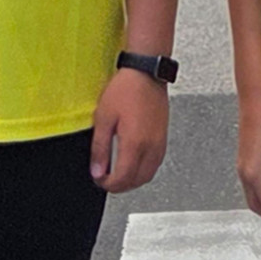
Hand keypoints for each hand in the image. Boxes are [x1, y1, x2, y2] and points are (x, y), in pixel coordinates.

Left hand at [91, 67, 168, 192]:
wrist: (147, 74)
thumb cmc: (126, 90)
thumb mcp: (104, 118)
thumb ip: (100, 148)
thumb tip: (97, 170)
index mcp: (134, 144)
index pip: (122, 179)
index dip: (108, 184)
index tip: (99, 179)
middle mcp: (151, 147)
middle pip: (137, 181)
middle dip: (120, 186)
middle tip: (107, 179)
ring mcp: (160, 143)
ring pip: (148, 174)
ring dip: (133, 179)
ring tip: (119, 172)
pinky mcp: (163, 137)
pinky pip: (155, 163)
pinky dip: (143, 169)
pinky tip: (133, 161)